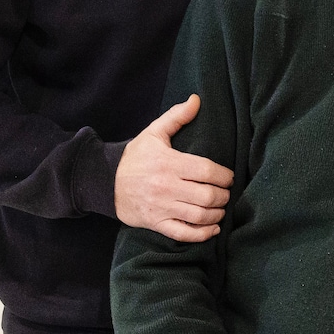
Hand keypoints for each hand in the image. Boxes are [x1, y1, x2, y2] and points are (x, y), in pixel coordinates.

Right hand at [114, 95, 233, 241]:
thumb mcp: (153, 133)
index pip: (207, 171)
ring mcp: (161, 207)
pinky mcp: (156, 223)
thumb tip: (196, 100)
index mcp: (169, 163)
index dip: (224, 176)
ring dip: (217, 214)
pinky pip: (183, 233)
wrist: (105, 182)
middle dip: (223, 196)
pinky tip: (213, 228)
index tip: (229, 177)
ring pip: (199, 216)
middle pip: (207, 196)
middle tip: (226, 193)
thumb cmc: (135, 157)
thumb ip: (176, 117)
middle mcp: (166, 187)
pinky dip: (202, 234)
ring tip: (221, 208)